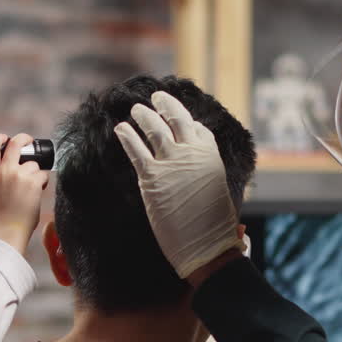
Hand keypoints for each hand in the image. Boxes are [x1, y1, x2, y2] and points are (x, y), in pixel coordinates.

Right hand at [0, 133, 49, 252]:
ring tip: (31, 188)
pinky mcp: (33, 182)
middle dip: (24, 138)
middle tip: (29, 141)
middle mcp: (5, 171)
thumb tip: (11, 162)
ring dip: (35, 173)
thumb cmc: (3, 213)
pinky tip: (36, 192)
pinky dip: (42, 182)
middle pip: (16, 143)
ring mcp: (19, 176)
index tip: (5, 137)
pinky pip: (42, 175)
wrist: (9, 229)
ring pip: (33, 164)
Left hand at [114, 91, 242, 278]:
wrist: (205, 244)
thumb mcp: (220, 191)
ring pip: (154, 129)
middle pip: (176, 119)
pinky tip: (120, 129)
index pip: (197, 129)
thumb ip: (209, 176)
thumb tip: (203, 178)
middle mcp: (192, 152)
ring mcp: (170, 162)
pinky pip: (135, 149)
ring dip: (143, 116)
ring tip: (136, 109)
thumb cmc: (216, 226)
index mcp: (212, 154)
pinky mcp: (151, 177)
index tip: (180, 119)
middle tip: (156, 98)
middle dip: (165, 105)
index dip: (187, 122)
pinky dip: (127, 136)